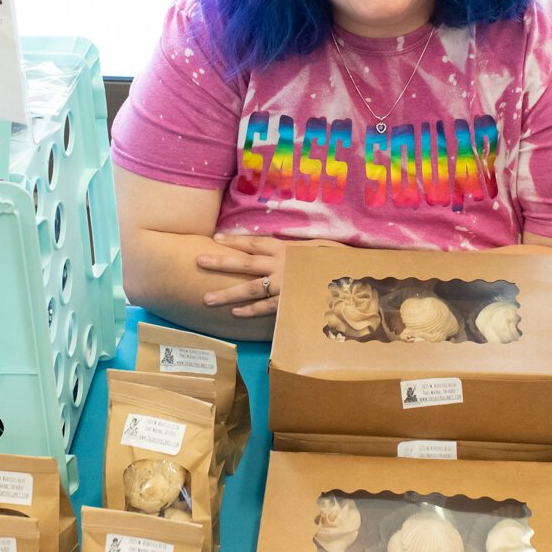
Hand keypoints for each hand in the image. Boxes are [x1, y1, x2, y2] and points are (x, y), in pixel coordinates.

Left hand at [196, 233, 344, 318]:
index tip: (215, 238)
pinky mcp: (288, 301)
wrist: (353, 277)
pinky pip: (265, 307)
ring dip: (227, 294)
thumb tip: (289, 247)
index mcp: (285, 249)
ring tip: (206, 299)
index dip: (234, 240)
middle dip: (219, 262)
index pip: (254, 243)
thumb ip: (301, 247)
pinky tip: (234, 313)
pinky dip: (250, 311)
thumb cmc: (336, 261)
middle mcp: (280, 265)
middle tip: (198, 261)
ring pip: (250, 288)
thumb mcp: (319, 247)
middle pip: (244, 263)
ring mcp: (282, 284)